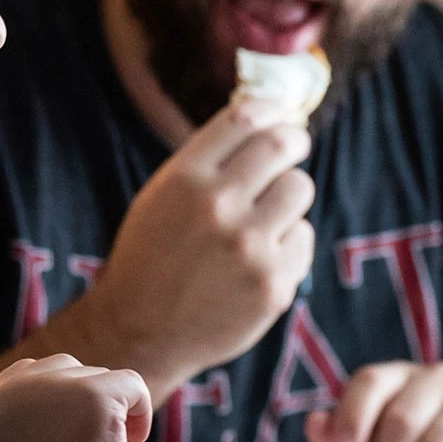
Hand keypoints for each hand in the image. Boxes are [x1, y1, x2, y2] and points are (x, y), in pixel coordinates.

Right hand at [0, 354, 151, 441]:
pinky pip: (131, 384)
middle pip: (69, 372)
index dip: (61, 408)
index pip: (32, 375)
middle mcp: (15, 386)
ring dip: (113, 416)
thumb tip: (68, 403)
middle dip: (88, 409)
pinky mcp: (92, 396)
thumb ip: (24, 425)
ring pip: (101, 379)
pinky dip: (141, 411)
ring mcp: (54, 387)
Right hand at [88, 100, 315, 393]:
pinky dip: (288, 243)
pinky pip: (303, 237)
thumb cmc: (154, 254)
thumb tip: (268, 117)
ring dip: (287, 197)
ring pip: (300, 188)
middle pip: (283, 145)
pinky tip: (258, 259)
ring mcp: (249, 248)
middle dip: (293, 141)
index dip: (271, 109)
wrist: (139, 332)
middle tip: (291, 148)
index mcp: (185, 178)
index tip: (280, 114)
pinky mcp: (273, 285)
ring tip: (262, 217)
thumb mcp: (164, 194)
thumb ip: (211, 159)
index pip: (245, 118)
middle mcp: (217, 207)